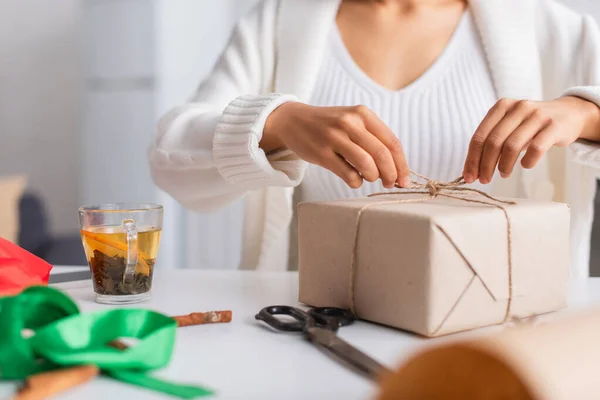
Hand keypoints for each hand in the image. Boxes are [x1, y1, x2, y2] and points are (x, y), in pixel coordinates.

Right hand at [262, 102, 409, 187]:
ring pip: (367, 165)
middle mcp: (349, 123)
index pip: (392, 142)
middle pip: (382, 154)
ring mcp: (334, 138)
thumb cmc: (329, 125)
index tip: (405, 180)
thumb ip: (373, 138)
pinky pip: (348, 174)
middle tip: (390, 184)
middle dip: (391, 174)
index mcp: (363, 114)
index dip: (402, 165)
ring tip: (369, 177)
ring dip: (373, 177)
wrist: (293, 121)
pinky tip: (354, 179)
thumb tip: (397, 169)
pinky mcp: (321, 154)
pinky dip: (356, 182)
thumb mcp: (352, 121)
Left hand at [463, 96, 599, 183]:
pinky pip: (536, 148)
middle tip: (484, 180)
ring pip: (512, 145)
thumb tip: (473, 170)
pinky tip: (525, 165)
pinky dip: (527, 161)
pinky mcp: (554, 126)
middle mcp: (518, 108)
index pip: (479, 136)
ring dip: (504, 165)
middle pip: (493, 142)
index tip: (468, 176)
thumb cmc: (532, 125)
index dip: (471, 159)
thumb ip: (492, 142)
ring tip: (504, 174)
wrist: (569, 113)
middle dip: (485, 165)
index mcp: (502, 107)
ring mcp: (537, 115)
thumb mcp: (510, 126)